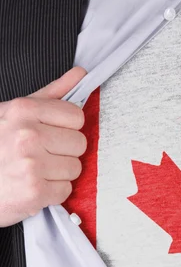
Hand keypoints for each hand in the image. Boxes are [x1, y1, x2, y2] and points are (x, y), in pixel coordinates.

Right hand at [0, 67, 87, 226]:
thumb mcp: (14, 113)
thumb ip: (51, 94)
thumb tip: (80, 74)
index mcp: (23, 111)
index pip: (76, 116)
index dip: (67, 128)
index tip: (52, 133)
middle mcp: (27, 135)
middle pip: (79, 143)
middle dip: (64, 151)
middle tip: (42, 155)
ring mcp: (31, 164)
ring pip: (75, 168)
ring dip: (59, 173)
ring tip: (36, 171)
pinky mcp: (34, 191)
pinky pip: (66, 190)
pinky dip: (52, 192)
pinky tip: (34, 185)